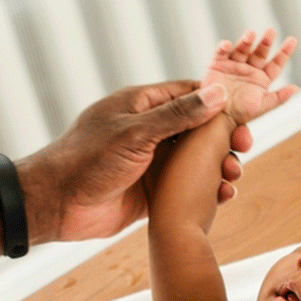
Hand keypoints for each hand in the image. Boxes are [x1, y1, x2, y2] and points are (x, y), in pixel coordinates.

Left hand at [18, 81, 251, 241]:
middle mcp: (149, 131)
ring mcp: (151, 162)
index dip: (220, 103)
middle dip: (224, 139)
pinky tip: (223, 196)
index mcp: (142, 106)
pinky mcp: (152, 191)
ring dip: (219, 166)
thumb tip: (217, 95)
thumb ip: (177, 116)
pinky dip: (207, 190)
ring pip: (197, 160)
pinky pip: (187, 187)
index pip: (190, 95)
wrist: (55, 205)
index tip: (245, 112)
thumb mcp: (135, 133)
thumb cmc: (86, 160)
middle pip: (199, 129)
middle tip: (244, 149)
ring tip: (233, 176)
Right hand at [203, 29, 298, 124]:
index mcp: (262, 78)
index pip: (276, 63)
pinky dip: (223, 47)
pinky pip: (221, 53)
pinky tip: (227, 44)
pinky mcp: (218, 64)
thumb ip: (279, 97)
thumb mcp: (262, 106)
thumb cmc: (241, 113)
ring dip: (246, 40)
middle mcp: (250, 69)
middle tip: (271, 31)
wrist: (218, 117)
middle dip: (266, 42)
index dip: (284, 52)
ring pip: (242, 48)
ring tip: (250, 34)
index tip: (292, 40)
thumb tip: (295, 88)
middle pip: (260, 52)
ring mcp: (234, 64)